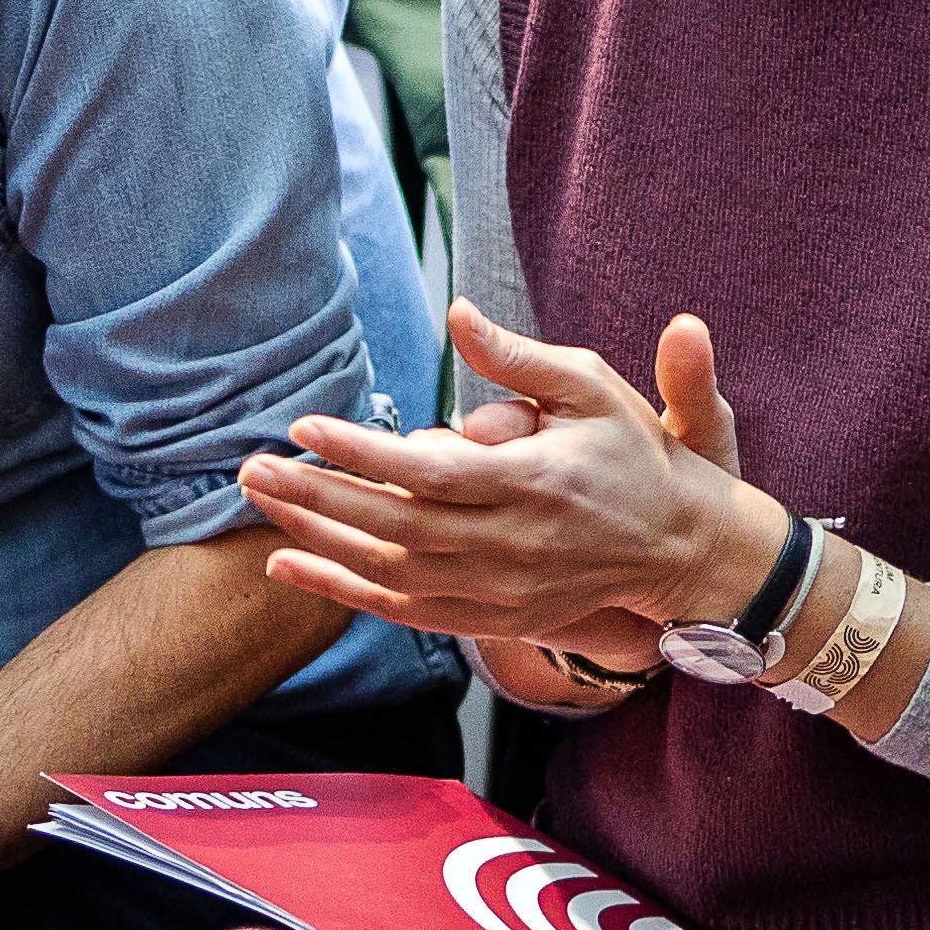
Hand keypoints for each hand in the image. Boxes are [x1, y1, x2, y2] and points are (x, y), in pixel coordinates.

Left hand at [239, 295, 766, 650]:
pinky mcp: (493, 617)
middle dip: (317, 495)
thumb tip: (456, 313)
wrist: (679, 548)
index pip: (431, 471)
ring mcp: (501, 588)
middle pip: (395, 525)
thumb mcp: (590, 388)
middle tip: (251, 467)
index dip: (362, 453)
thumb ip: (517, 358)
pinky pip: (404, 610)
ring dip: (318, 539)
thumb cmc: (632, 455)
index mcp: (536, 481)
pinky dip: (343, 590)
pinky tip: (291, 563)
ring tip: (261, 502)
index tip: (304, 426)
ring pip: (390, 571)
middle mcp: (513, 544)